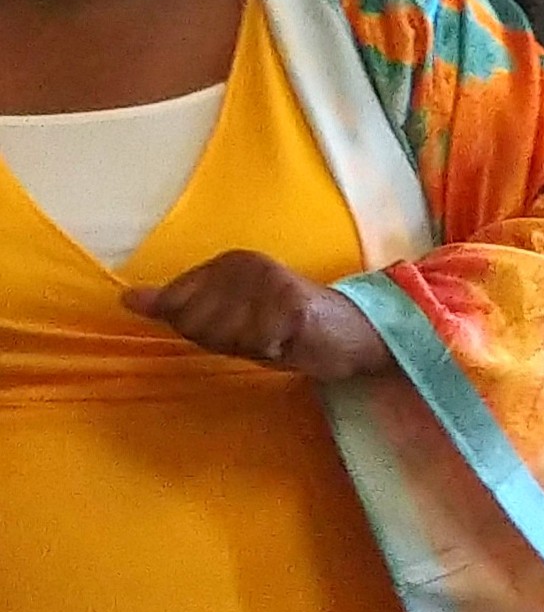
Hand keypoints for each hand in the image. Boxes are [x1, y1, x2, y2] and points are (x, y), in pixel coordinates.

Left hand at [125, 249, 387, 379]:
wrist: (349, 334)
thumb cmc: (279, 328)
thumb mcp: (225, 315)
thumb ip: (179, 306)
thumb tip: (126, 300)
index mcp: (227, 261)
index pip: (174, 304)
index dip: (198, 328)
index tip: (233, 326)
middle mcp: (245, 263)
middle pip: (194, 322)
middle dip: (220, 339)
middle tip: (255, 333)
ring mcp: (267, 280)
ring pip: (222, 334)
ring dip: (247, 346)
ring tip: (272, 335)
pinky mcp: (290, 301)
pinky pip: (255, 341)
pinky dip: (271, 350)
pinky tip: (287, 341)